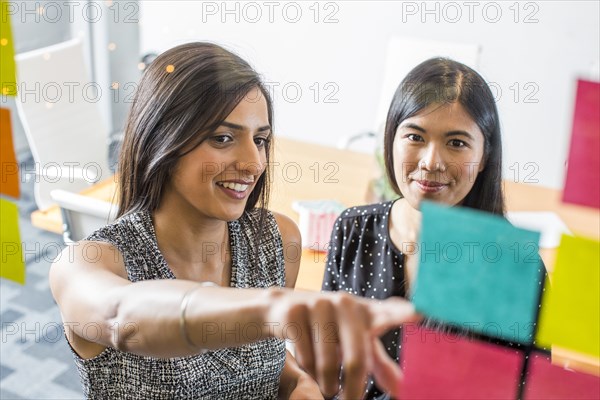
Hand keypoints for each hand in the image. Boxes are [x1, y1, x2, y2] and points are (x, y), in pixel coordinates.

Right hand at [266, 290, 419, 399]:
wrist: (282, 307)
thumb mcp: (355, 340)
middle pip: (356, 361)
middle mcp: (346, 303)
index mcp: (367, 311)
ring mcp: (320, 304)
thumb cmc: (329, 327)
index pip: (391, 311)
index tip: (421, 313)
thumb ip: (379, 364)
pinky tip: (307, 363)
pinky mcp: (296, 312)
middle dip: (353, 390)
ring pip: (328, 364)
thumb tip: (402, 391)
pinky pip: (306, 359)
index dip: (405, 313)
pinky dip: (308, 371)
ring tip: (327, 384)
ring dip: (327, 384)